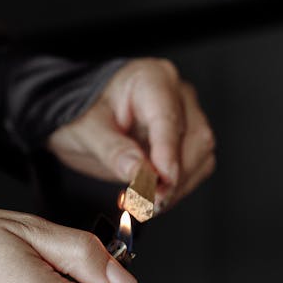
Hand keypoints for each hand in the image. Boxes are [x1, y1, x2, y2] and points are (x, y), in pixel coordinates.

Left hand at [46, 57, 215, 211]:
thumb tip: (141, 174)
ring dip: (178, 186)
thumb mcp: (86, 130)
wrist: (81, 116)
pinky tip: (152, 197)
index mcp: (151, 79)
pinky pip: (196, 166)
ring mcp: (186, 115)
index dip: (167, 152)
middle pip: (195, 137)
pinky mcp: (186, 139)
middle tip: (146, 202)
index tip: (162, 182)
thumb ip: (114, 151)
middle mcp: (176, 93)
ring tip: (145, 203)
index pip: (168, 117)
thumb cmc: (82, 112)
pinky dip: (177, 188)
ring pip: (202, 155)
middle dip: (174, 176)